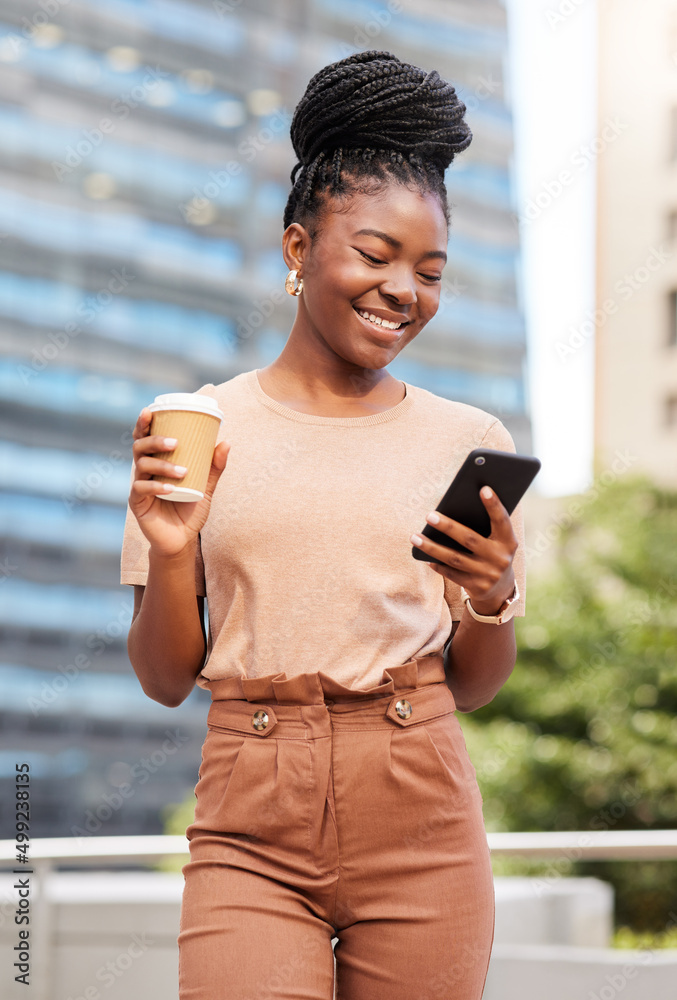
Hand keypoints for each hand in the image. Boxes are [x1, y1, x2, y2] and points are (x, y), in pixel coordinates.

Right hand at [129, 406, 230, 557]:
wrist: (182, 540)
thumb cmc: (190, 509)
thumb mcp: (206, 486)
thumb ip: (214, 467)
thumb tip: (226, 442)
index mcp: (156, 462)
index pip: (145, 437)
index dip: (143, 423)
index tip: (150, 410)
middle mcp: (144, 471)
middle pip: (139, 447)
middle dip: (154, 440)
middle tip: (175, 443)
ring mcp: (138, 486)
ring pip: (142, 466)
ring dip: (162, 466)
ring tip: (183, 471)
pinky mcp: (137, 503)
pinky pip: (142, 490)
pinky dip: (157, 487)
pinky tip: (170, 489)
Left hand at [410, 486, 517, 615]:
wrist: (500, 589)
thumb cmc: (493, 553)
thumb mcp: (497, 541)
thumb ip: (485, 526)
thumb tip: (456, 507)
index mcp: (508, 542)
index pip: (502, 520)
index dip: (494, 505)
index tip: (483, 488)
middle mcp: (500, 558)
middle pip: (470, 539)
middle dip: (448, 526)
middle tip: (429, 515)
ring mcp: (488, 574)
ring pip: (454, 558)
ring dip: (432, 547)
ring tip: (415, 537)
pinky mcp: (477, 587)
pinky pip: (451, 573)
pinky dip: (437, 564)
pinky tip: (424, 556)